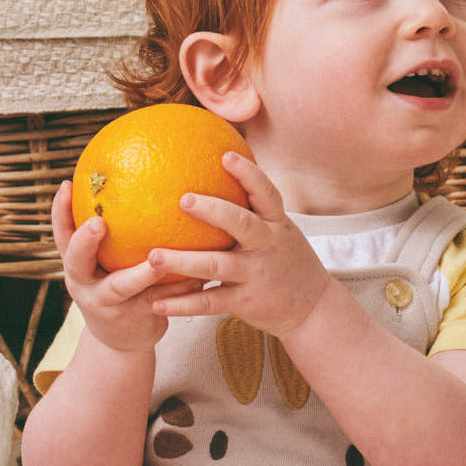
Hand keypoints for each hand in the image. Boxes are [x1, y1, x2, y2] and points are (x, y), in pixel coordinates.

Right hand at [52, 181, 203, 353]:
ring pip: (121, 287)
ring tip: (159, 259)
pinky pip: (157, 301)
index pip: (62, 234)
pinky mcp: (133, 321)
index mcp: (78, 265)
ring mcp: (106, 306)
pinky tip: (198, 275)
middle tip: (99, 223)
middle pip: (76, 261)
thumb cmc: (119, 289)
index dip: (60, 212)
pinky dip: (176, 289)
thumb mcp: (108, 264)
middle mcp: (84, 285)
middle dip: (85, 241)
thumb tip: (143, 176)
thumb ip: (118, 233)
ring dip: (141, 273)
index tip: (67, 185)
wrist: (122, 343)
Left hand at [146, 155, 331, 337]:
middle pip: (241, 223)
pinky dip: (182, 305)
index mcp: (276, 225)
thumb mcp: (279, 233)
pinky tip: (157, 304)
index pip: (267, 194)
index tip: (226, 156)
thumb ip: (253, 212)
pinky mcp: (246, 302)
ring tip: (153, 257)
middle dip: (212, 210)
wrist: (313, 309)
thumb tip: (216, 176)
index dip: (248, 174)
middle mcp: (268, 246)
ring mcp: (256, 275)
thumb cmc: (286, 263)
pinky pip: (210, 302)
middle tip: (182, 199)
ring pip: (216, 265)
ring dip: (182, 262)